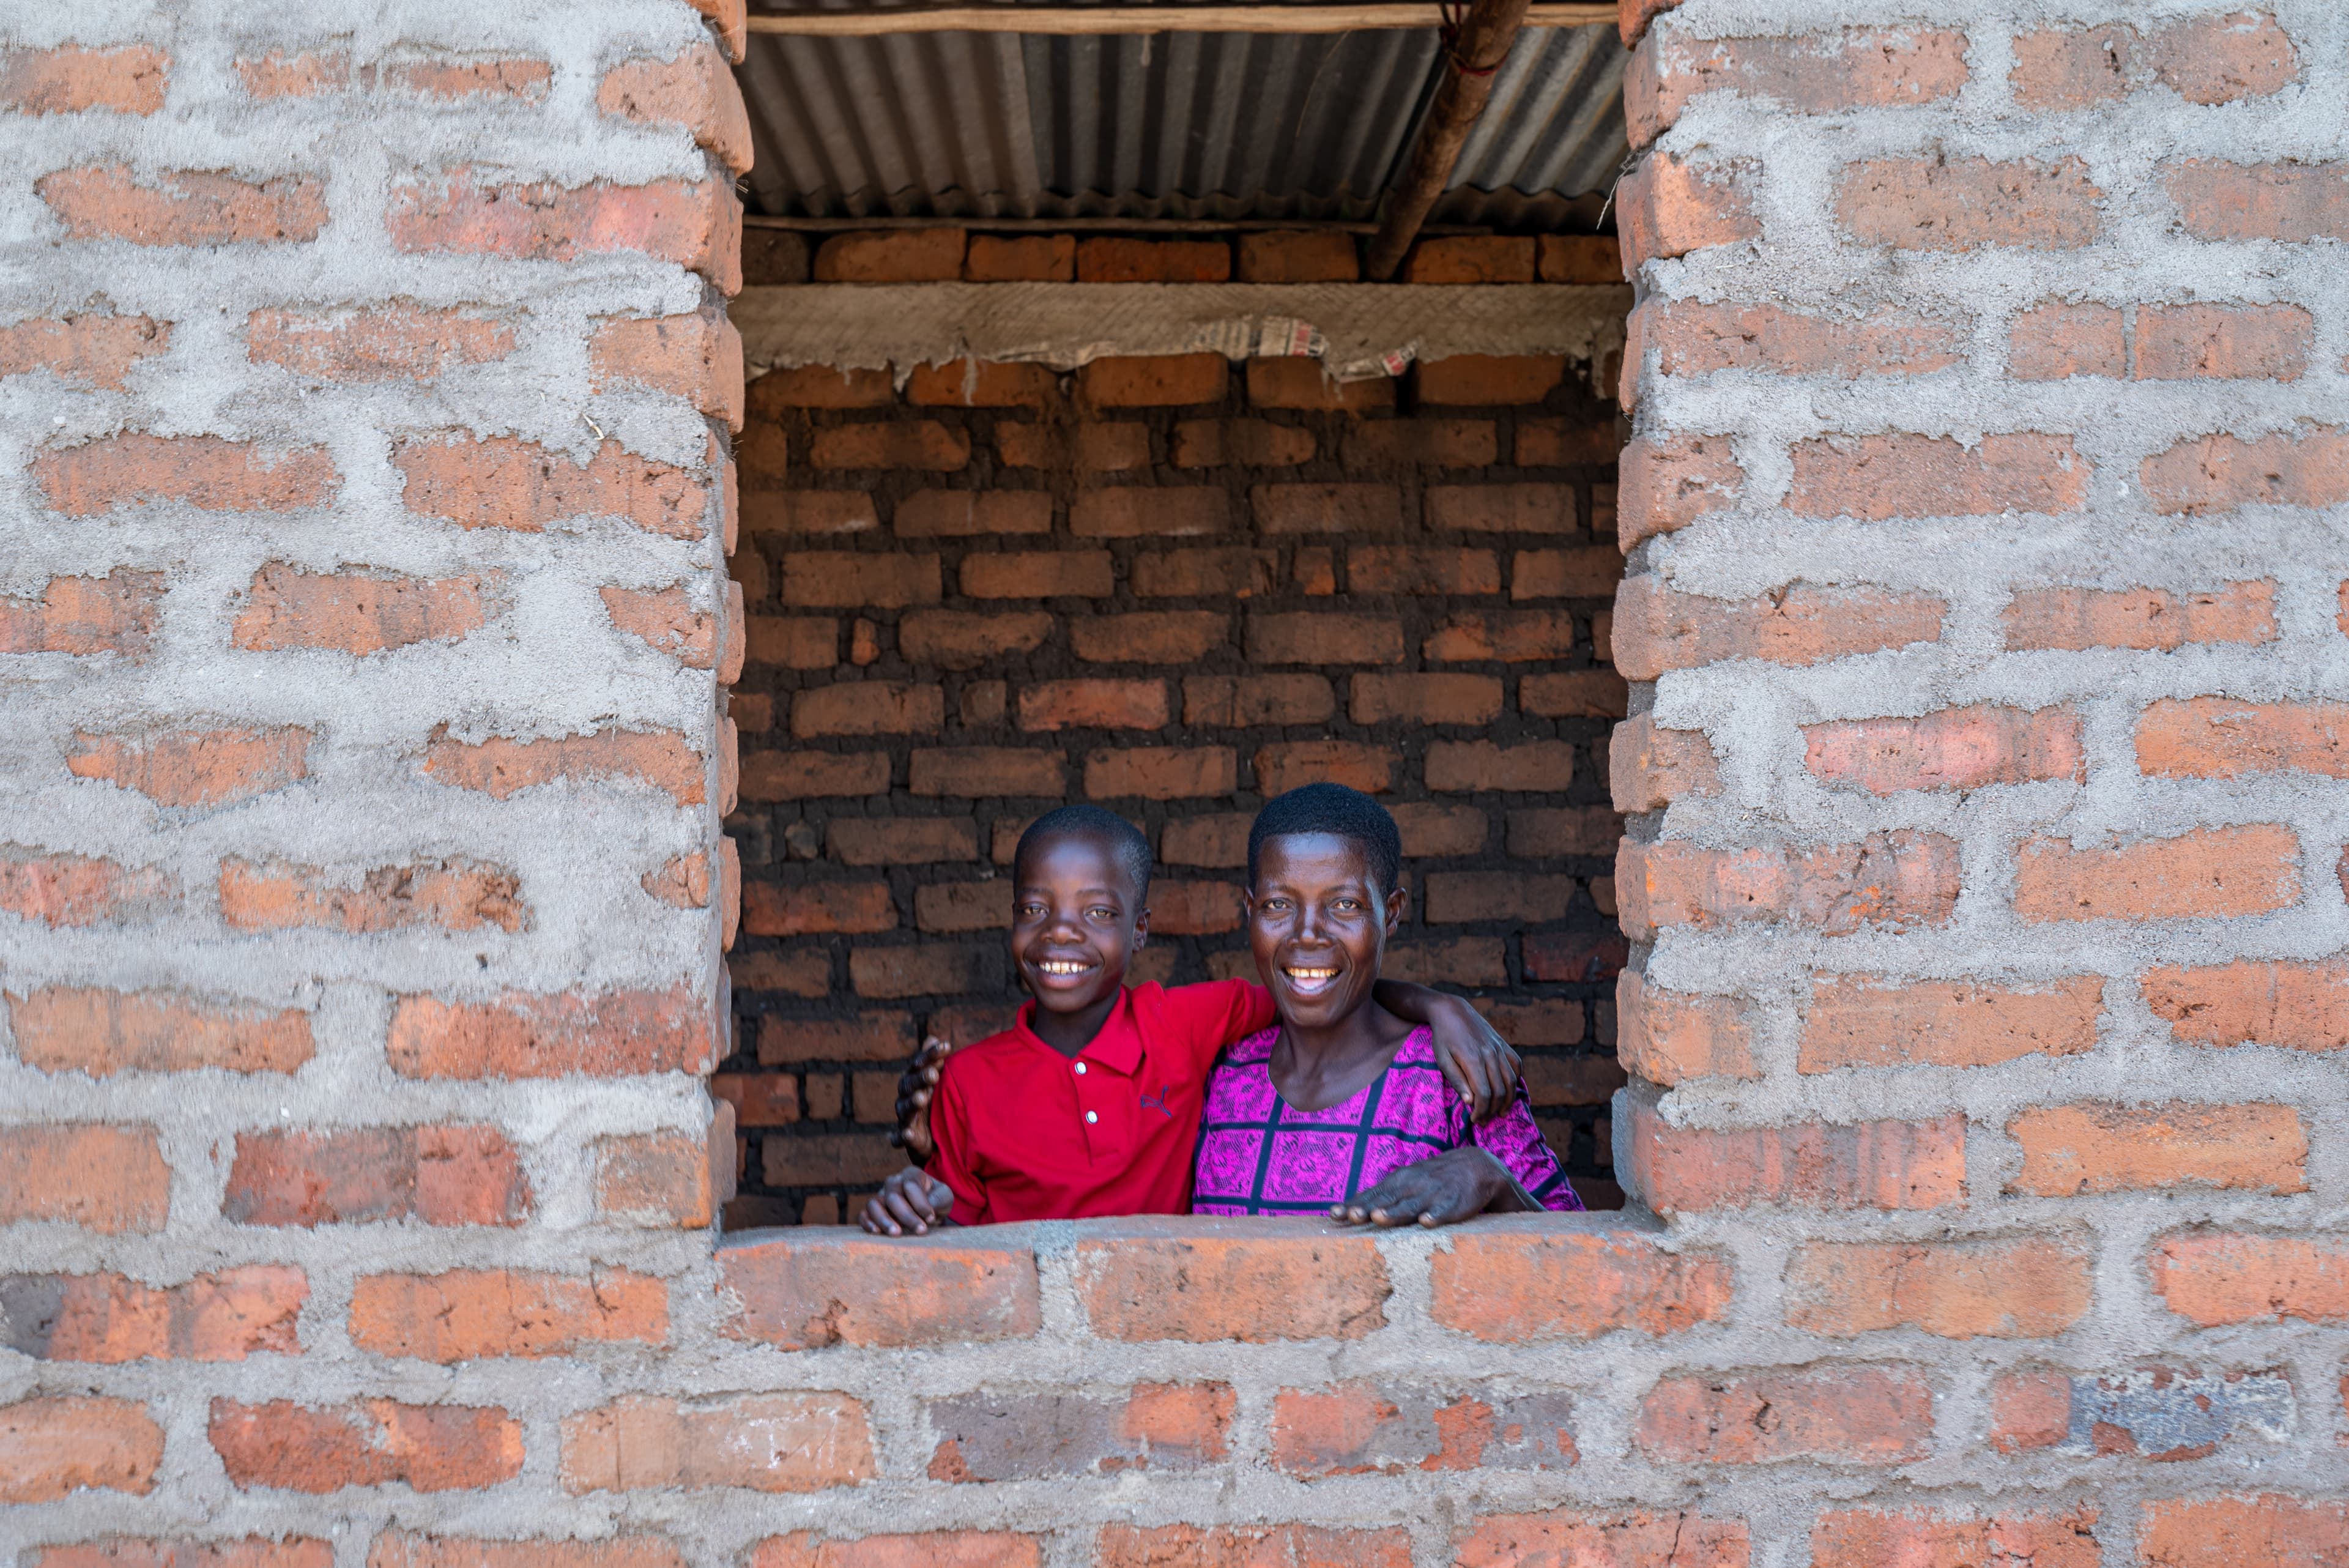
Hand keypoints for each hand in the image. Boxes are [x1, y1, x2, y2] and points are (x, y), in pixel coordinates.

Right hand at [860, 1165, 956, 1234]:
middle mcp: (893, 1182)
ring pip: (874, 1204)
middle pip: (893, 1196)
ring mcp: (881, 1196)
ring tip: (897, 1233)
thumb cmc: (936, 1202)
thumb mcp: (945, 1197)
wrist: (927, 1214)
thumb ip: (940, 1198)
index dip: (920, 1203)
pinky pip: (863, 1214)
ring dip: (885, 1220)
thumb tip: (929, 1205)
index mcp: (911, 1175)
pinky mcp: (872, 1211)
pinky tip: (876, 1232)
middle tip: (921, 1230)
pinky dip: (867, 1223)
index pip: (910, 1185)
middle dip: (907, 1215)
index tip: (930, 1217)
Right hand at [888, 1034, 953, 1162]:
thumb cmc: (932, 1103)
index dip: (931, 1055)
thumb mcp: (933, 1082)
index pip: (920, 1064)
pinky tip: (908, 1133)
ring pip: (906, 1109)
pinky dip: (902, 1136)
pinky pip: (900, 1138)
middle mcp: (906, 1096)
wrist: (929, 1137)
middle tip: (934, 1074)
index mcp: (914, 1080)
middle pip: (910, 1084)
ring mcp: (905, 1117)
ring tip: (922, 1098)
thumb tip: (933, 1038)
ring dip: (913, 1103)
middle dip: (921, 1078)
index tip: (947, 1046)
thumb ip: (933, 1062)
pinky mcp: (906, 1138)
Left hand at [1330, 1147, 1517, 1227]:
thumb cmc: (1431, 1180)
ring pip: (1411, 1205)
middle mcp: (1411, 1186)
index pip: (1371, 1195)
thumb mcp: (1406, 1183)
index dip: (1352, 1205)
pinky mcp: (1454, 1203)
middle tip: (1351, 1217)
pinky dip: (1436, 1216)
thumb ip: (1382, 1197)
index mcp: (1398, 1182)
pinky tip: (1426, 1222)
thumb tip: (1350, 1209)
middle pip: (1386, 1200)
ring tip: (1379, 1218)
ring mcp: (1432, 1194)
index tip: (1333, 1215)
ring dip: (1395, 1212)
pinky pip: (1444, 1210)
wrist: (1476, 1166)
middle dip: (1368, 1208)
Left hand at [1425, 999, 1520, 1124]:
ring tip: (1501, 1112)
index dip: (1481, 1111)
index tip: (1474, 1119)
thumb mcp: (1442, 1059)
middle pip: (1500, 1091)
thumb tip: (1470, 1102)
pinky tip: (1510, 1090)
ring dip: (1508, 1100)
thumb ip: (1457, 1080)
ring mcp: (1499, 1048)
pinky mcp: (1503, 1044)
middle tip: (1484, 1119)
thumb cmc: (1443, 1037)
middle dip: (1493, 1110)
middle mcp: (1490, 1054)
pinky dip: (1517, 1079)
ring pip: (1512, 1080)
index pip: (1484, 1094)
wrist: (1452, 1011)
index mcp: (1473, 1060)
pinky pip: (1517, 1064)